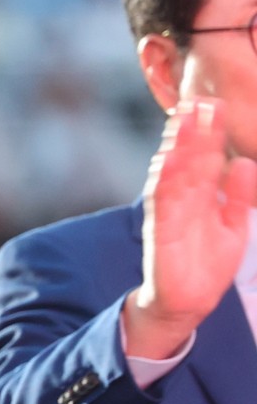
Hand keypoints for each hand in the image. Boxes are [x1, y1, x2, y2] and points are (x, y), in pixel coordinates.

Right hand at [126, 97, 256, 359]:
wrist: (188, 303)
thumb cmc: (206, 265)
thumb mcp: (233, 225)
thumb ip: (236, 195)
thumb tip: (242, 163)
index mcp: (199, 197)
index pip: (204, 158)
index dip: (209, 133)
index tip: (215, 105)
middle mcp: (182, 200)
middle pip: (187, 158)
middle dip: (193, 130)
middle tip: (199, 100)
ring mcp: (170, 213)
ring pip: (172, 172)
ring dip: (177, 145)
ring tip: (184, 120)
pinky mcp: (162, 230)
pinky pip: (161, 201)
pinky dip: (163, 178)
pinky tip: (166, 158)